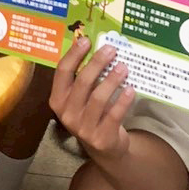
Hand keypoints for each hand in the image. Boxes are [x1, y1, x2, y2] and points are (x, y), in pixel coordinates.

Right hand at [49, 37, 135, 159]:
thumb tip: (94, 47)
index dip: (74, 54)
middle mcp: (66, 114)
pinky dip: (123, 101)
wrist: (104, 149)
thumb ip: (82, 79)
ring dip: (112, 80)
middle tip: (111, 49)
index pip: (62, 72)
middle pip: (82, 82)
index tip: (86, 40)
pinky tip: (131, 89)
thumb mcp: (80, 99)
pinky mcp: (102, 138)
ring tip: (124, 67)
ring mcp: (83, 128)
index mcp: (57, 100)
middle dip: (98, 63)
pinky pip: (114, 115)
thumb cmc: (91, 115)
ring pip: (98, 98)